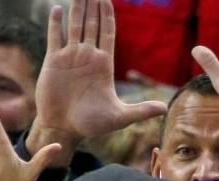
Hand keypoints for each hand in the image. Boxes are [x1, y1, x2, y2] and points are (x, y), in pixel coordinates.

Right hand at [28, 0, 166, 163]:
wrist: (64, 129)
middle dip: (93, 5)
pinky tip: (58, 9)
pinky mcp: (53, 62)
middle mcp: (87, 56)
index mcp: (104, 64)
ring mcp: (70, 57)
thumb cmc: (91, 125)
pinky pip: (55, 37)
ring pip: (74, 26)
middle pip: (92, 23)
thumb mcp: (120, 117)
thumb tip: (164, 108)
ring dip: (77, 8)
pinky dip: (56, 23)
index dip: (108, 14)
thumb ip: (141, 110)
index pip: (108, 32)